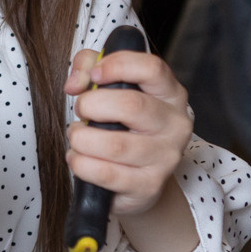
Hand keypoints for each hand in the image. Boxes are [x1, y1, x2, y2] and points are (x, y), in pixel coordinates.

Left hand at [63, 45, 192, 219]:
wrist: (138, 178)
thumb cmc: (122, 125)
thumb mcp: (111, 89)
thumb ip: (88, 68)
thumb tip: (75, 83)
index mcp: (170, 93)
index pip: (152, 68)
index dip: (117, 65)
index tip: (94, 75)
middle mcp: (175, 124)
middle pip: (131, 105)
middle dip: (91, 105)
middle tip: (81, 110)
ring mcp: (165, 157)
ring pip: (115, 144)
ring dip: (82, 138)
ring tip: (78, 137)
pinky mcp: (149, 185)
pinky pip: (106, 173)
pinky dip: (81, 164)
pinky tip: (79, 159)